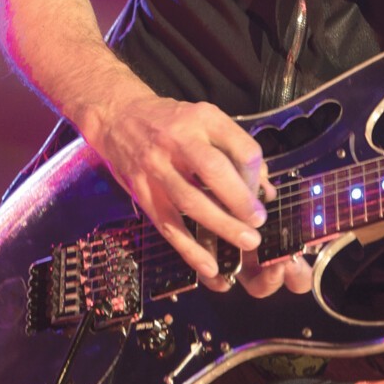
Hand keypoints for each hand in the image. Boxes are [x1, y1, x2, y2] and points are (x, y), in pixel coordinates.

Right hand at [90, 88, 309, 290]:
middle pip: (214, 171)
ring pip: (191, 201)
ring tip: (246, 242)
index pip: (239, 146)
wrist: (118, 117)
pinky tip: (209, 267)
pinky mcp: (143, 192)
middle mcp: (179, 140)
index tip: (261, 191)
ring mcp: (157, 167)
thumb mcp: (205, 120)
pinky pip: (168, 225)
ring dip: (222, 226)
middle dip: (240, 200)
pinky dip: (189, 249)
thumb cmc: (171, 120)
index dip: (255, 173)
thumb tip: (265, 189)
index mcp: (203, 118)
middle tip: (259, 222)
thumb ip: (235, 150)